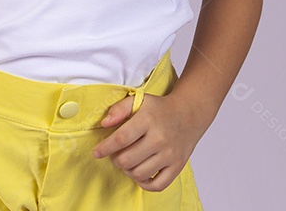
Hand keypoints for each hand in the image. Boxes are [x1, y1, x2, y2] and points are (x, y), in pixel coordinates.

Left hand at [91, 84, 211, 191]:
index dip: (105, 148)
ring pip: (139, 174)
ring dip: (127, 170)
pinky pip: (157, 185)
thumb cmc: (159, 109)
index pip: (121, 139)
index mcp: (148, 120)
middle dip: (115, 159)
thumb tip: (104, 124)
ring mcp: (170, 154)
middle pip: (127, 160)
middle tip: (115, 154)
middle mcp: (160, 138)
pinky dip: (144, 183)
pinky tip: (140, 173)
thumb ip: (119, 109)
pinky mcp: (177, 166)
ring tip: (127, 161)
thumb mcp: (139, 100)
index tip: (96, 152)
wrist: (188, 114)